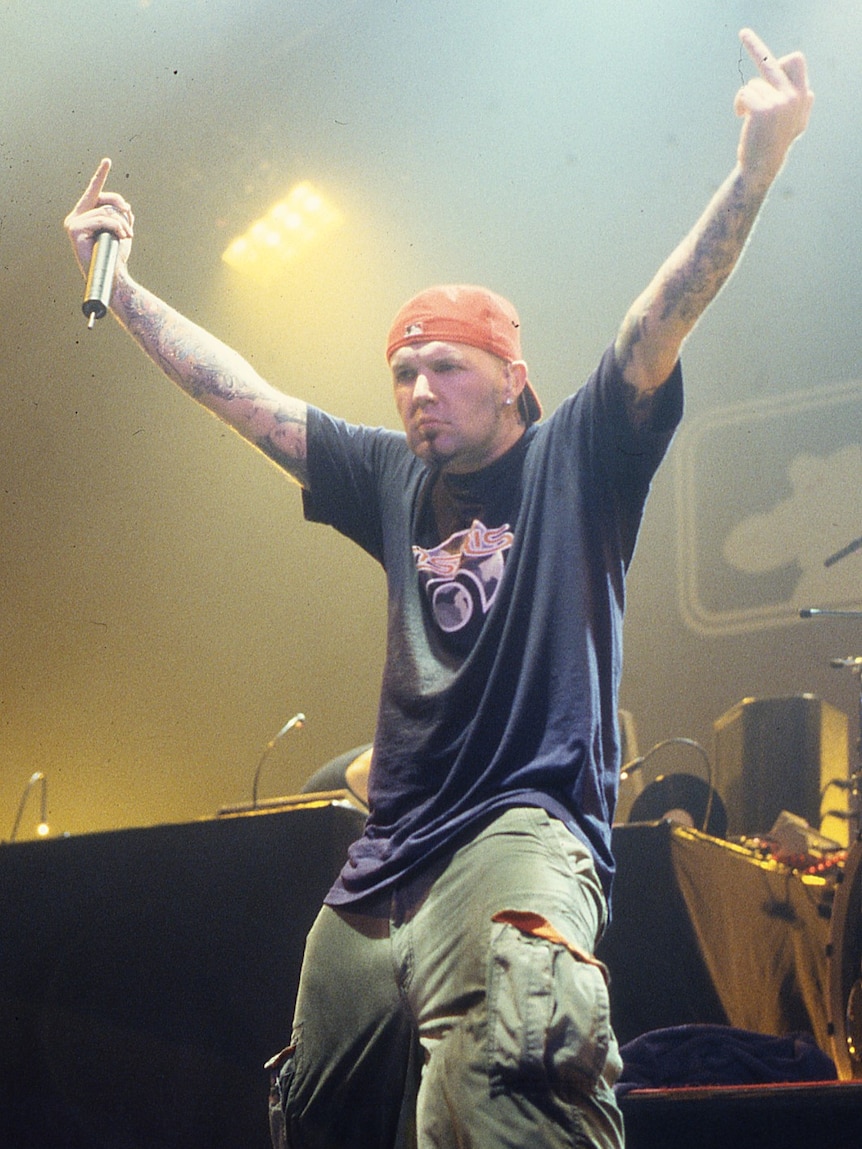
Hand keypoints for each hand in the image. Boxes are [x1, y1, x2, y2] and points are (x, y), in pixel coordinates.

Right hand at [64, 157, 134, 277]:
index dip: (100, 176)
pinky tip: (121, 237)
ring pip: (105, 211)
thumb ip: (121, 216)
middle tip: (130, 221)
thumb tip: (125, 206)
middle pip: (102, 198)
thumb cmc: (116, 255)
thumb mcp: (122, 230)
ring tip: (127, 236)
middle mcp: (76, 217)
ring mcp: (72, 223)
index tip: (107, 161)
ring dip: (121, 223)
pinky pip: (101, 220)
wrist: (114, 275)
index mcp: (85, 216)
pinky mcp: (74, 229)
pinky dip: (116, 227)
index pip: (94, 192)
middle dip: (120, 207)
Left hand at [734, 28, 813, 188]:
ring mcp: (780, 102)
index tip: (764, 50)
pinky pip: (744, 93)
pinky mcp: (763, 109)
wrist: (762, 167)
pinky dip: (739, 104)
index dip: (779, 59)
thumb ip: (800, 105)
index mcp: (803, 95)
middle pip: (773, 61)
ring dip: (746, 98)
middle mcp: (795, 96)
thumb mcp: (794, 124)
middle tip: (743, 32)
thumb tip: (808, 91)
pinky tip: (742, 118)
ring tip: (748, 117)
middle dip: (756, 45)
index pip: (795, 62)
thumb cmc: (773, 144)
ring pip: (753, 85)